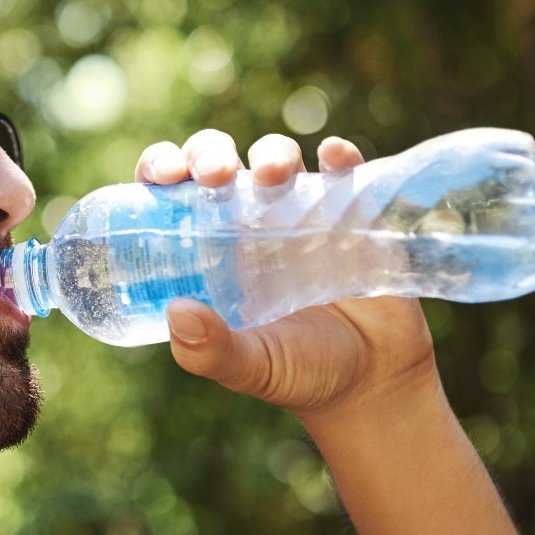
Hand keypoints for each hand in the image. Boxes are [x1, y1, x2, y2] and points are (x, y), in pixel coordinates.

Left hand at [134, 130, 437, 422]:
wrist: (373, 381)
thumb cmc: (300, 372)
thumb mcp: (251, 368)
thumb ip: (211, 351)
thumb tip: (177, 313)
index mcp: (208, 251)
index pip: (171, 194)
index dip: (161, 169)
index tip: (164, 177)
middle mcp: (248, 223)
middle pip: (218, 162)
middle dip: (210, 152)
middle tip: (217, 174)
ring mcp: (301, 214)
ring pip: (277, 158)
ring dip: (272, 152)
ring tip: (274, 174)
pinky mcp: (353, 214)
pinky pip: (345, 171)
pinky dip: (340, 156)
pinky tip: (334, 158)